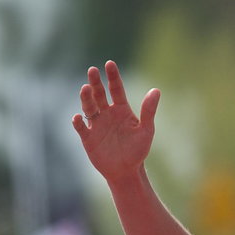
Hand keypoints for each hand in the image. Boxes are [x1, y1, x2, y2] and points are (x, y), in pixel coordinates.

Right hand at [72, 61, 159, 180]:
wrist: (127, 170)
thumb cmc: (138, 150)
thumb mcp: (146, 130)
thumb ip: (148, 110)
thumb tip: (156, 90)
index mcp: (121, 109)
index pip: (116, 89)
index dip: (113, 77)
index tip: (109, 64)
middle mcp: (107, 113)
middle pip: (99, 94)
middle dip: (95, 82)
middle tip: (92, 70)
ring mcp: (96, 124)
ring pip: (88, 107)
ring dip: (86, 98)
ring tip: (86, 89)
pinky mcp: (88, 137)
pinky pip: (81, 127)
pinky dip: (79, 122)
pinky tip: (78, 117)